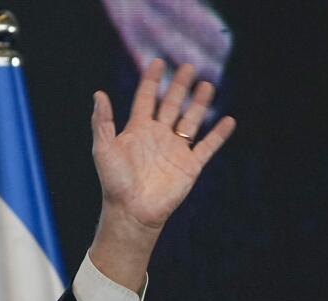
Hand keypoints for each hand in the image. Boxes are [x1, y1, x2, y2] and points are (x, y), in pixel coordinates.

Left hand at [89, 58, 235, 289]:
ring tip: (207, 84)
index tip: (158, 62)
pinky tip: (228, 120)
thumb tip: (98, 94)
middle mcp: (158, 136)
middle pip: (171, 105)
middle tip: (187, 66)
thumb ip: (103, 122)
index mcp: (137, 130)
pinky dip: (219, 134)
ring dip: (199, 103)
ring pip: (191, 120)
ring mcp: (175, 150)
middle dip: (179, 86)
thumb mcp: (104, 149)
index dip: (151, 81)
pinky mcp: (190, 165)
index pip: (145, 99)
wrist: (131, 211)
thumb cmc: (114, 182)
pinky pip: (208, 146)